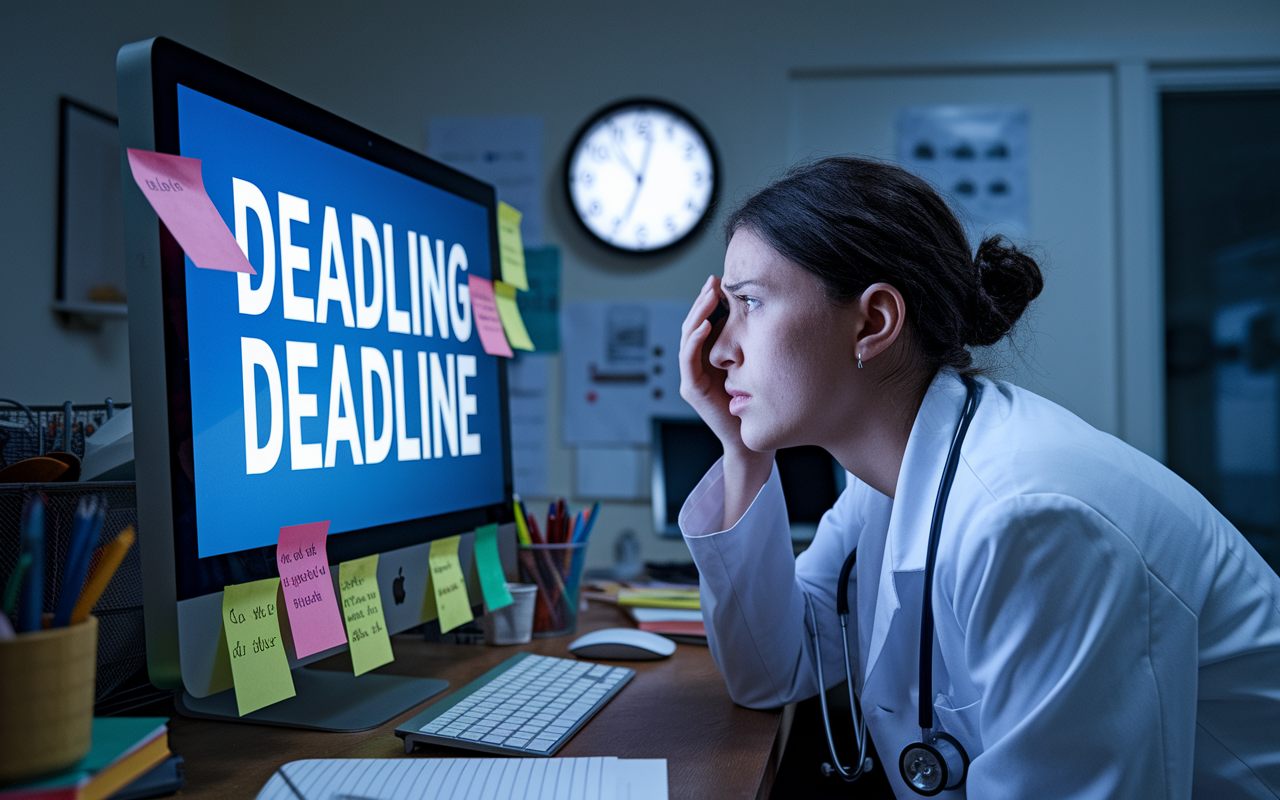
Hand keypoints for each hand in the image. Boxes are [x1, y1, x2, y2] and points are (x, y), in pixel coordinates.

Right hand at [679, 275, 744, 453]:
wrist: (751, 437)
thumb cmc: (757, 401)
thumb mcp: (754, 362)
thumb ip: (750, 340)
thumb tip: (760, 310)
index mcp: (710, 357)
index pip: (706, 322)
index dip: (710, 301)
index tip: (722, 281)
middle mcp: (698, 365)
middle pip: (694, 325)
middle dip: (702, 301)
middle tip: (713, 281)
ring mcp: (692, 377)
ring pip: (688, 337)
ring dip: (697, 314)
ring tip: (708, 295)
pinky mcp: (692, 389)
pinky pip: (688, 359)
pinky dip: (695, 339)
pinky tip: (705, 324)